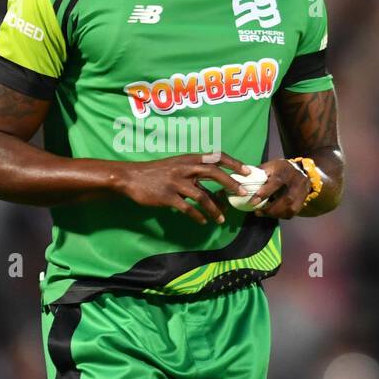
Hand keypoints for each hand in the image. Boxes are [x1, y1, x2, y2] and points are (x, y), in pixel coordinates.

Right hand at [114, 152, 250, 224]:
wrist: (131, 177)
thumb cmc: (156, 172)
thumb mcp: (176, 166)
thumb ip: (194, 171)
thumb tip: (216, 180)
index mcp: (188, 159)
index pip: (216, 156)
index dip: (233, 163)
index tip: (247, 171)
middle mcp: (184, 168)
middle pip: (213, 173)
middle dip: (230, 183)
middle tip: (242, 193)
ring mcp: (175, 183)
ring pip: (201, 196)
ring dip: (214, 209)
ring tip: (221, 219)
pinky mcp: (167, 197)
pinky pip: (187, 208)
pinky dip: (197, 216)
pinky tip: (202, 222)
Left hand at [250, 159, 310, 218]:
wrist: (301, 170)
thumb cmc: (281, 169)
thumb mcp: (271, 166)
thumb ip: (259, 172)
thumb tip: (244, 179)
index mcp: (285, 171)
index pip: (276, 182)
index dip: (265, 192)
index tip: (253, 201)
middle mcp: (296, 182)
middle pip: (287, 198)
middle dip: (271, 208)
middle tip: (257, 212)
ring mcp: (302, 192)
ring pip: (291, 207)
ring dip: (276, 214)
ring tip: (264, 214)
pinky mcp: (303, 200)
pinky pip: (293, 212)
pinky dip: (282, 215)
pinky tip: (273, 214)